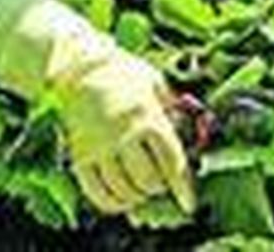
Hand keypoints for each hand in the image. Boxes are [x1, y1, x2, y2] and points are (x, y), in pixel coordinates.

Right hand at [52, 45, 196, 215]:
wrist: (79, 68)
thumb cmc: (124, 74)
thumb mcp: (156, 84)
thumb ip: (174, 110)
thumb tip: (194, 135)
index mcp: (148, 117)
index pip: (172, 163)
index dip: (183, 188)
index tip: (190, 205)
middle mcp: (124, 135)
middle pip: (149, 181)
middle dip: (160, 189)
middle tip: (162, 184)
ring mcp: (99, 148)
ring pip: (124, 191)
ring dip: (138, 197)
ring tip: (144, 190)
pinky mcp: (79, 156)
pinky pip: (97, 193)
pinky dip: (112, 203)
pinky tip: (122, 199)